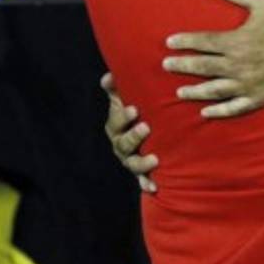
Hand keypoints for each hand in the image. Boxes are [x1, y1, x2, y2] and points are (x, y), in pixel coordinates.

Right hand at [100, 72, 158, 192]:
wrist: (145, 132)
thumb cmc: (135, 111)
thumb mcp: (123, 98)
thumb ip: (116, 88)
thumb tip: (109, 76)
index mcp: (116, 127)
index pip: (116, 122)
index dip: (122, 117)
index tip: (134, 109)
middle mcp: (120, 145)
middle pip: (123, 144)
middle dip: (133, 136)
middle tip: (146, 127)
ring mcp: (130, 159)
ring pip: (132, 163)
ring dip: (141, 162)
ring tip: (154, 159)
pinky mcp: (141, 172)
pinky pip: (142, 180)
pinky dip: (147, 183)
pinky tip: (154, 187)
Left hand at [162, 0, 263, 118]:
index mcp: (236, 42)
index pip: (202, 43)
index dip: (184, 42)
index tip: (169, 42)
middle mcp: (237, 66)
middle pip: (203, 67)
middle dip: (182, 66)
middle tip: (166, 66)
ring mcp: (247, 84)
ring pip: (214, 90)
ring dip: (195, 91)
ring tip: (180, 92)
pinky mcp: (258, 97)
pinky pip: (234, 107)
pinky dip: (219, 111)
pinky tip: (206, 112)